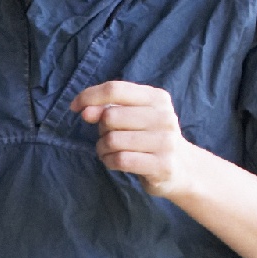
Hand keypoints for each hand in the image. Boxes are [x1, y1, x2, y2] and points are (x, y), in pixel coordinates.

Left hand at [73, 79, 195, 196]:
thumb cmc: (147, 137)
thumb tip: (84, 111)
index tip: (75, 107)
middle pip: (110, 116)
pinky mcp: (162, 165)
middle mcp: (164, 117)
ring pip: (112, 140)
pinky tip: (114, 162)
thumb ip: (106, 108)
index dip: (89, 96)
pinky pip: (120, 160)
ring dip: (103, 148)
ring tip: (111, 151)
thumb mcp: (131, 116)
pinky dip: (109, 162)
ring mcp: (166, 141)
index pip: (115, 89)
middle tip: (109, 137)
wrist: (181, 168)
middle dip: (101, 129)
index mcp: (157, 98)